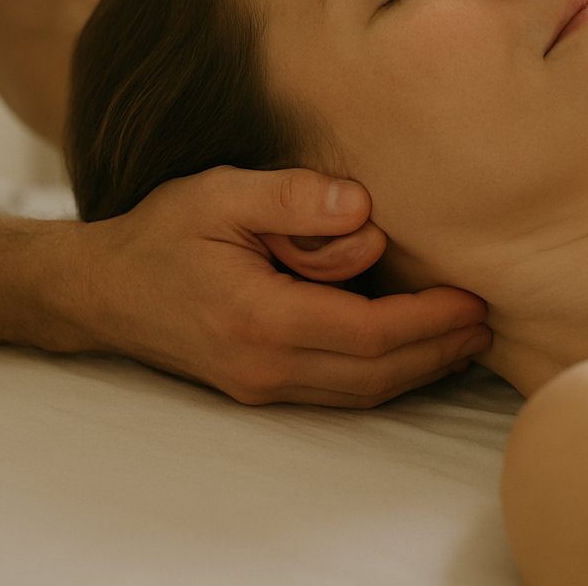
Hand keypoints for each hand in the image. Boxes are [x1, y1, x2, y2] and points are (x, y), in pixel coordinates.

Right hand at [57, 166, 490, 406]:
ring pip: (360, 393)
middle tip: (487, 322)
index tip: (471, 297)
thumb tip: (362, 209)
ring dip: (419, 370)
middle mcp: (264, 366)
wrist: (101, 290)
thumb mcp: (218, 194)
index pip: (368, 332)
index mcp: (260, 318)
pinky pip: (338, 392)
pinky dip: (384, 377)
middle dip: (438, 351)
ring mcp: (260, 386)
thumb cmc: (161, 234)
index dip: (428, 320)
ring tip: (465, 339)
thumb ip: (290, 199)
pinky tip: (412, 353)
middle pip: (375, 375)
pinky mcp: (258, 388)